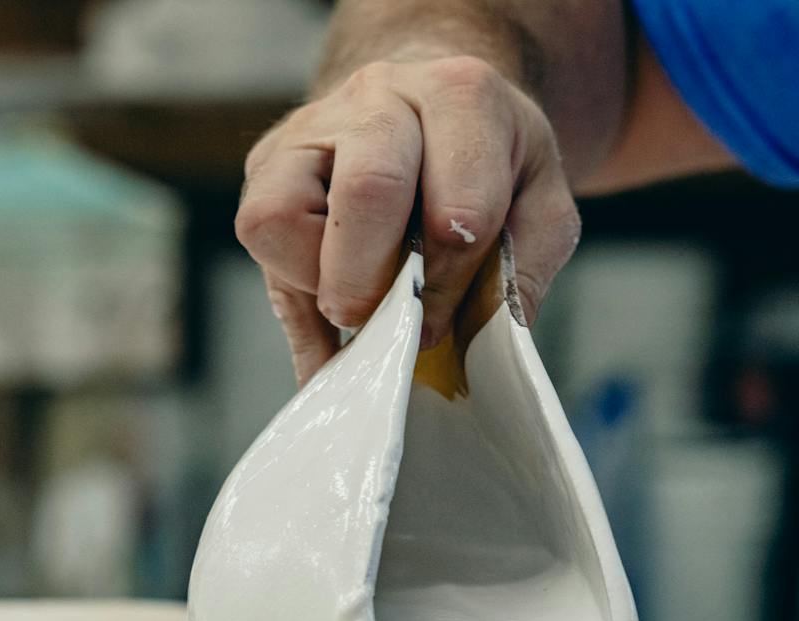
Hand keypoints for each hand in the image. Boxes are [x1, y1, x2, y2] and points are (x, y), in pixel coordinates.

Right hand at [237, 55, 583, 383]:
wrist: (431, 104)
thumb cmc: (487, 162)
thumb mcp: (540, 204)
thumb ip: (523, 268)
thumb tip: (479, 346)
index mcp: (459, 97)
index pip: (456, 207)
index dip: (448, 283)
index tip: (439, 322)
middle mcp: (378, 98)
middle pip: (366, 192)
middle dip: (377, 284)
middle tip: (392, 328)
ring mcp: (310, 128)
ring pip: (278, 214)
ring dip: (319, 280)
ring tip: (359, 302)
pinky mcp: (267, 163)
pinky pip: (258, 237)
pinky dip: (294, 299)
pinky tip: (328, 336)